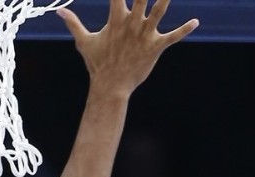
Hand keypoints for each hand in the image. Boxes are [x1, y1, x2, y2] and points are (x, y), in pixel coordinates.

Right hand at [59, 0, 197, 97]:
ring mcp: (144, 35)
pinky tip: (196, 22)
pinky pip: (173, 37)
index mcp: (116, 20)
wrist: (111, 87)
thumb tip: (59, 11)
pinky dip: (185, 30)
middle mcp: (132, 24)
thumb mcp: (84, 42)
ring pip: (160, 11)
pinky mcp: (156, 48)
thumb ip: (73, 23)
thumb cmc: (98, 64)